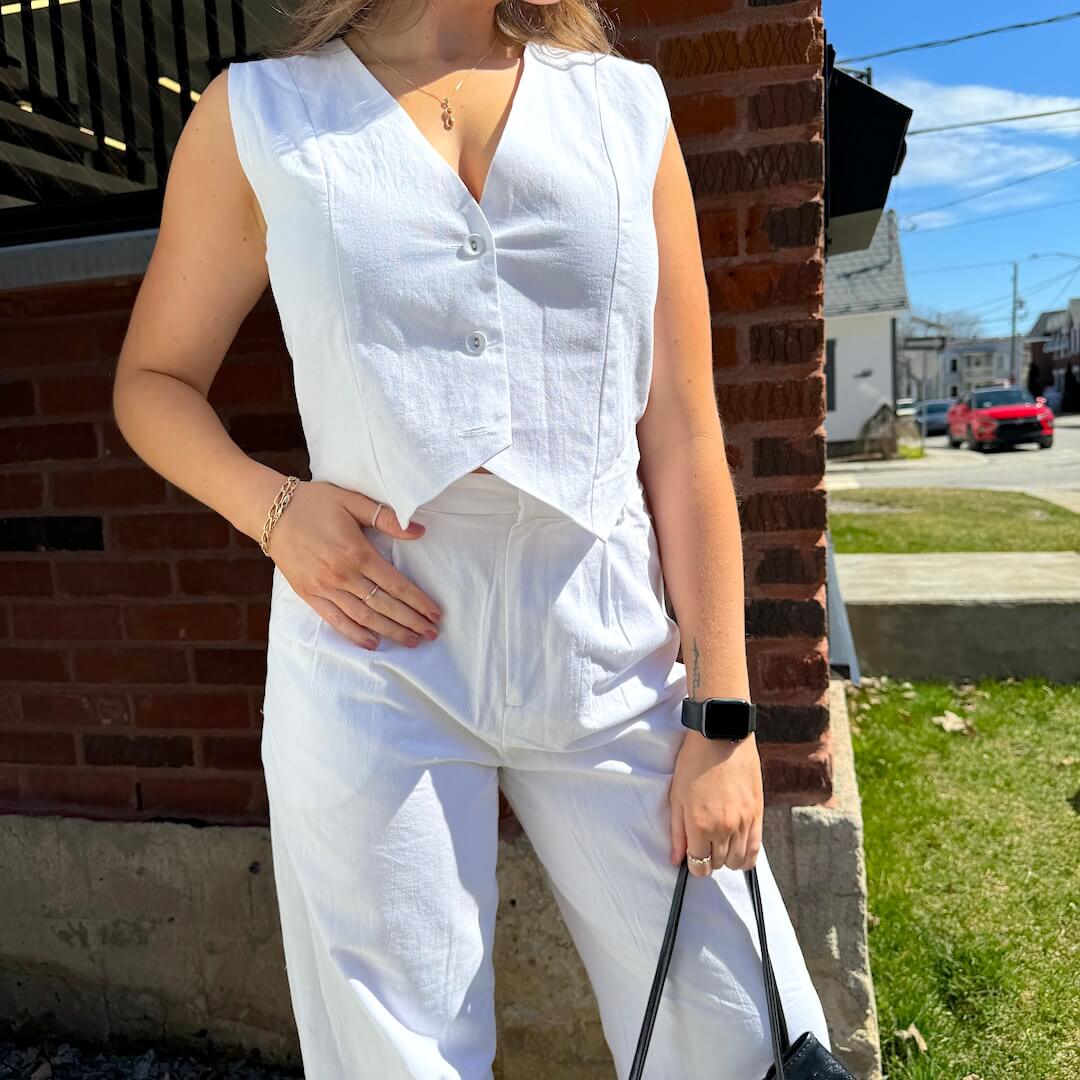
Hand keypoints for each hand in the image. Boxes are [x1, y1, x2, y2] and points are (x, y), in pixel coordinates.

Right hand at [264, 480, 442, 649]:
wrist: (271, 510)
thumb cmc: (315, 502)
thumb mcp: (353, 501)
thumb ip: (386, 518)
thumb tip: (419, 531)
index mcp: (357, 552)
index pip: (396, 584)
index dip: (418, 601)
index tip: (435, 613)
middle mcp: (342, 575)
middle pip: (384, 605)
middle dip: (411, 621)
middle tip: (431, 633)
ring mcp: (324, 588)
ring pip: (364, 617)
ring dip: (390, 631)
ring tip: (411, 640)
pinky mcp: (309, 595)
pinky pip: (335, 620)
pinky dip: (355, 634)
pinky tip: (373, 643)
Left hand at [667, 731, 762, 876]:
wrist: (722, 736)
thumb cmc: (694, 762)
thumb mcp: (677, 796)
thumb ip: (677, 832)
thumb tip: (677, 860)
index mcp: (699, 824)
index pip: (699, 865)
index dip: (694, 866)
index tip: (692, 858)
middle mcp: (723, 828)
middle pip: (719, 864)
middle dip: (709, 860)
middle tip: (704, 846)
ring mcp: (744, 822)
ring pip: (738, 861)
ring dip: (728, 859)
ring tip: (720, 845)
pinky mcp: (758, 814)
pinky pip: (756, 849)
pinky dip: (746, 855)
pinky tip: (738, 847)